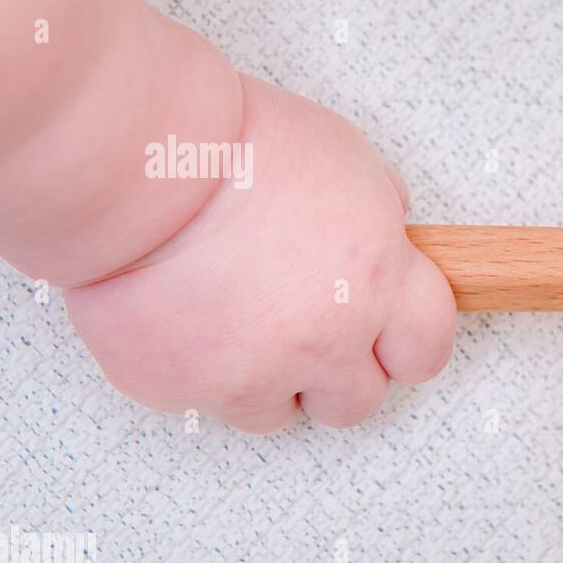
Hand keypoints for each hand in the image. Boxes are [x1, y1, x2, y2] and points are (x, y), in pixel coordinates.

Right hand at [64, 74, 455, 431]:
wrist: (135, 165)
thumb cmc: (234, 150)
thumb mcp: (348, 164)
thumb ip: (381, 220)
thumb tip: (388, 245)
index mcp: (378, 281)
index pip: (427, 350)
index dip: (406, 343)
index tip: (389, 336)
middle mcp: (327, 341)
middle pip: (357, 401)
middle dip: (334, 372)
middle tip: (301, 325)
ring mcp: (256, 375)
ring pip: (278, 412)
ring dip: (264, 377)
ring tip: (231, 313)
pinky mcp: (185, 390)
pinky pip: (207, 402)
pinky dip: (198, 370)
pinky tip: (184, 316)